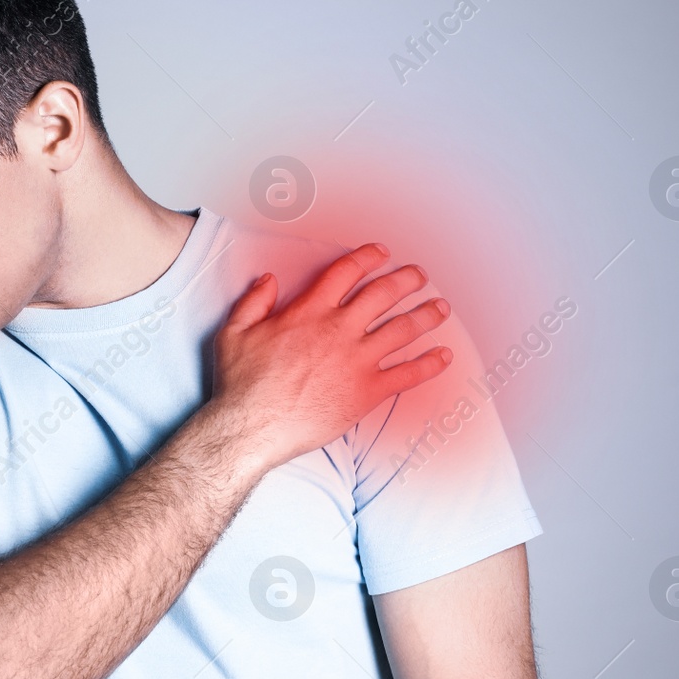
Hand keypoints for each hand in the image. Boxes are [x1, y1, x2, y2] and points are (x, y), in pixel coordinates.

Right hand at [207, 243, 452, 472]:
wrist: (253, 426)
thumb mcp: (234, 332)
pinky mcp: (367, 392)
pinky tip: (444, 357)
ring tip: (440, 308)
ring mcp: (358, 361)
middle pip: (384, 294)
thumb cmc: (242, 383)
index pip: (346, 273)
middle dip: (406, 280)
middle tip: (419, 276)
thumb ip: (253, 301)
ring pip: (403, 329)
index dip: (367, 257)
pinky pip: (407, 375)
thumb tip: (268, 280)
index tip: (381, 253)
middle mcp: (340, 330)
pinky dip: (429, 365)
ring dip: (427, 315)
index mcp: (310, 311)